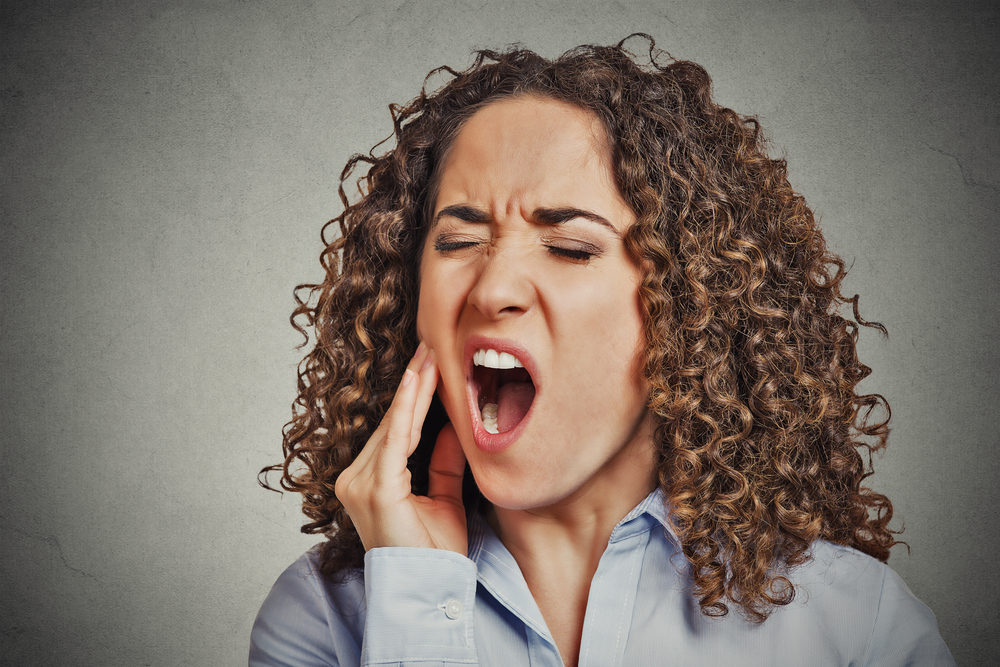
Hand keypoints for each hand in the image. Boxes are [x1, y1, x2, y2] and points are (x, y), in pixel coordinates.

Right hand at [335, 343, 467, 554]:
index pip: (397, 430)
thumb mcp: (444, 500)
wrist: (428, 591)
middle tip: (432, 345)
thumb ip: (442, 465)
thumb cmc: (434, 554)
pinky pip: (395, 440)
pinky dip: (407, 408)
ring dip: (416, 387)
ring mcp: (360, 484)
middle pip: (394, 422)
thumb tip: (449, 430)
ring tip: (432, 353)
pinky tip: (417, 380)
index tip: (430, 363)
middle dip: (416, 383)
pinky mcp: (375, 488)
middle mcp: (355, 479)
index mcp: (369, 482)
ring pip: (396, 425)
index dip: (415, 397)